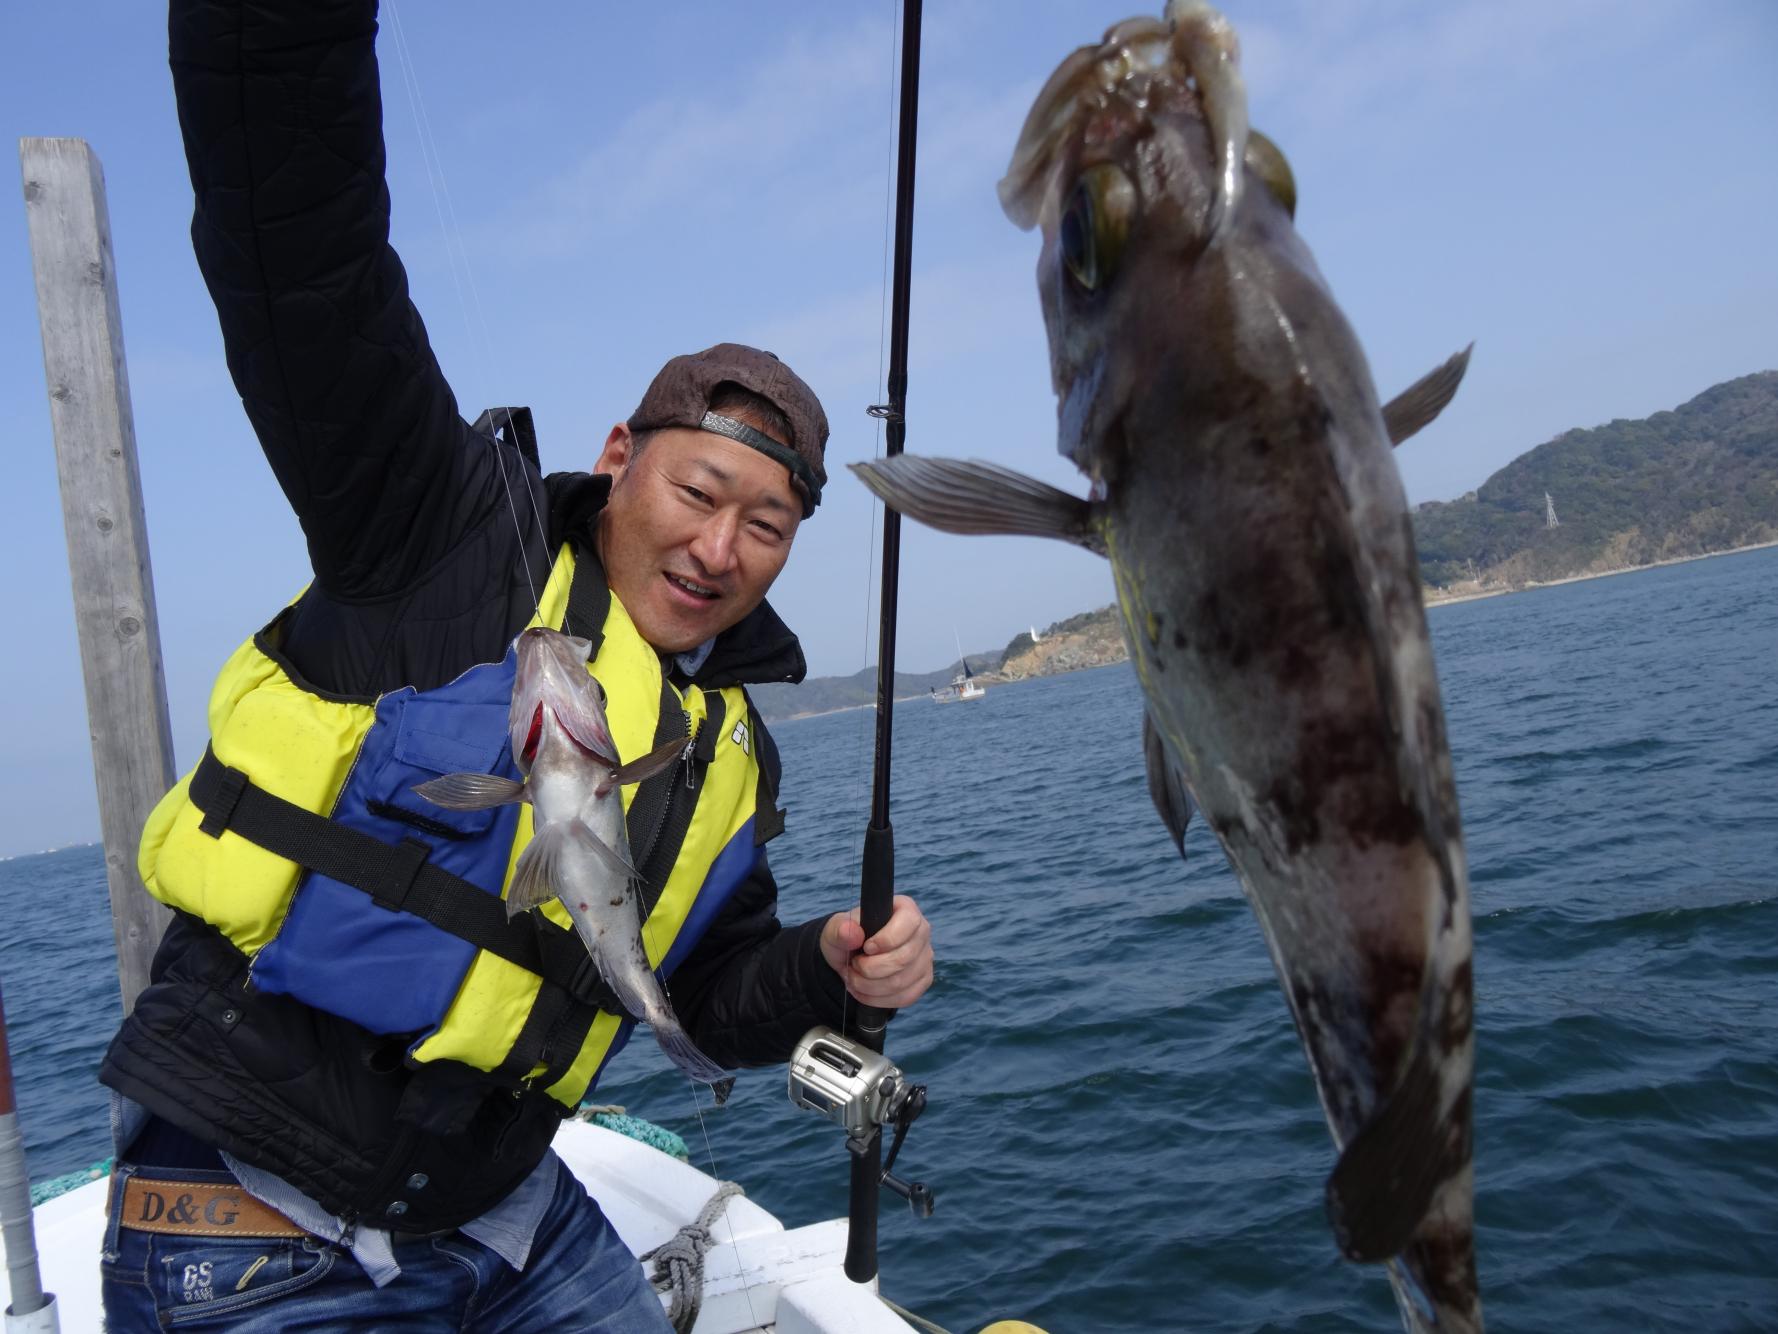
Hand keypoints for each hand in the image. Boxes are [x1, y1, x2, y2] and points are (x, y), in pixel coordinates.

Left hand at [819, 895, 932, 1010]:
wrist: (850, 958)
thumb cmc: (847, 937)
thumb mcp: (835, 930)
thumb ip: (840, 929)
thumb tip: (852, 933)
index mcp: (905, 909)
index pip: (909, 922)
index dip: (886, 939)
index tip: (866, 948)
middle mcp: (921, 932)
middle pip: (904, 958)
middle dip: (870, 969)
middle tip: (854, 965)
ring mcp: (925, 957)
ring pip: (901, 982)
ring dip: (870, 986)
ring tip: (854, 979)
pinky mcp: (923, 980)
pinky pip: (905, 997)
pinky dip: (879, 999)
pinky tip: (864, 991)